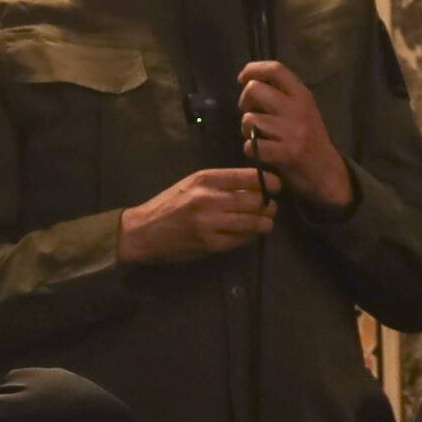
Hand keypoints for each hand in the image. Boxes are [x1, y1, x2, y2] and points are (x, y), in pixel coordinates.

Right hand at [117, 167, 278, 264]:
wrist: (144, 231)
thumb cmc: (170, 204)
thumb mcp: (192, 185)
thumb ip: (221, 184)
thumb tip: (256, 186)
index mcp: (205, 179)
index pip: (248, 177)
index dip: (269, 182)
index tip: (277, 186)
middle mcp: (209, 199)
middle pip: (256, 201)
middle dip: (269, 206)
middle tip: (272, 208)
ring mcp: (210, 222)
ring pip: (253, 222)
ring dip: (265, 223)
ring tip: (265, 223)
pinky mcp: (211, 244)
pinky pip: (242, 240)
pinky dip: (250, 237)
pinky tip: (249, 234)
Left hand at [238, 61, 350, 210]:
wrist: (327, 172)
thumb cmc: (310, 140)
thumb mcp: (303, 110)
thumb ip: (282, 96)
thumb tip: (250, 83)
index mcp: (302, 95)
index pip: (275, 69)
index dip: (253, 69)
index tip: (242, 78)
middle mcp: (297, 109)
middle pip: (254, 89)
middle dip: (244, 101)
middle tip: (251, 113)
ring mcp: (291, 131)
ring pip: (249, 119)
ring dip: (247, 129)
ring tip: (258, 136)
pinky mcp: (285, 153)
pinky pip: (251, 145)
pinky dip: (251, 149)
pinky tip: (262, 152)